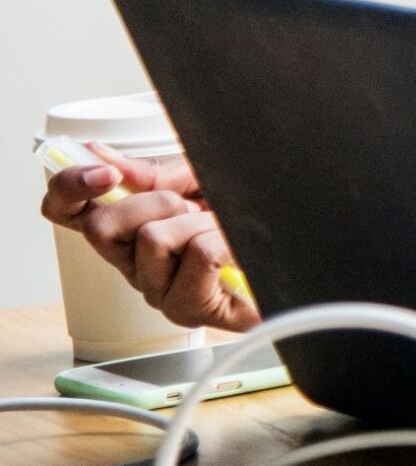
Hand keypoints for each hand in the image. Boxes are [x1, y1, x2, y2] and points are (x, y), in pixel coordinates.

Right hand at [38, 146, 260, 330]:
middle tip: (192, 206)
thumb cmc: (247, 221)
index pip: (67, 213)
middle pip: (101, 227)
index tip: (105, 172)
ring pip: (154, 238)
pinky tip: (236, 252)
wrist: (296, 255)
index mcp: (130, 232)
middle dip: (153, 202)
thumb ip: (156, 174)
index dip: (70, 188)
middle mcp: (135, 265)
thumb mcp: (203, 180)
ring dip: (201, 222)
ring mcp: (159, 291)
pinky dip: (226, 239)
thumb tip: (102, 156)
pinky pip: (197, 254)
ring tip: (224, 233)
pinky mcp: (190, 309)